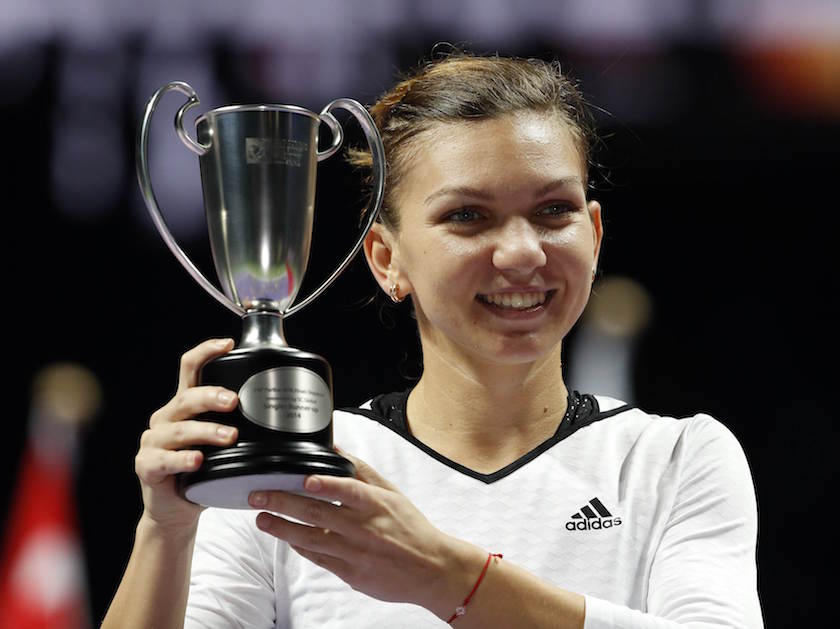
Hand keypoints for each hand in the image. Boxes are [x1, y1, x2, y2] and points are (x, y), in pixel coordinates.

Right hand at [134, 338, 239, 534]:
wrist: (177, 511)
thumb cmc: (205, 472)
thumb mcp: (222, 444)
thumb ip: (239, 424)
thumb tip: (285, 411)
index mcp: (184, 405)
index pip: (190, 368)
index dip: (206, 352)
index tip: (229, 344)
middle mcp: (166, 418)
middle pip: (187, 397)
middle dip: (212, 396)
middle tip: (235, 401)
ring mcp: (153, 441)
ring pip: (179, 429)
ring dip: (206, 431)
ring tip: (230, 437)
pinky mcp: (146, 466)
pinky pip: (163, 460)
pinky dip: (182, 459)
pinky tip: (198, 461)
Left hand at [247, 449, 484, 617]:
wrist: (430, 568)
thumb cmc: (410, 527)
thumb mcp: (392, 493)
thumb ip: (362, 471)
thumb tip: (335, 451)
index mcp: (375, 504)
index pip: (347, 490)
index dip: (325, 484)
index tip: (304, 479)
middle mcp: (362, 528)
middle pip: (317, 514)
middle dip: (283, 503)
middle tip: (259, 495)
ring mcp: (354, 552)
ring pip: (311, 538)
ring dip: (282, 528)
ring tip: (262, 518)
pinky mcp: (351, 573)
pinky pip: (319, 559)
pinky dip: (301, 547)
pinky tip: (286, 538)